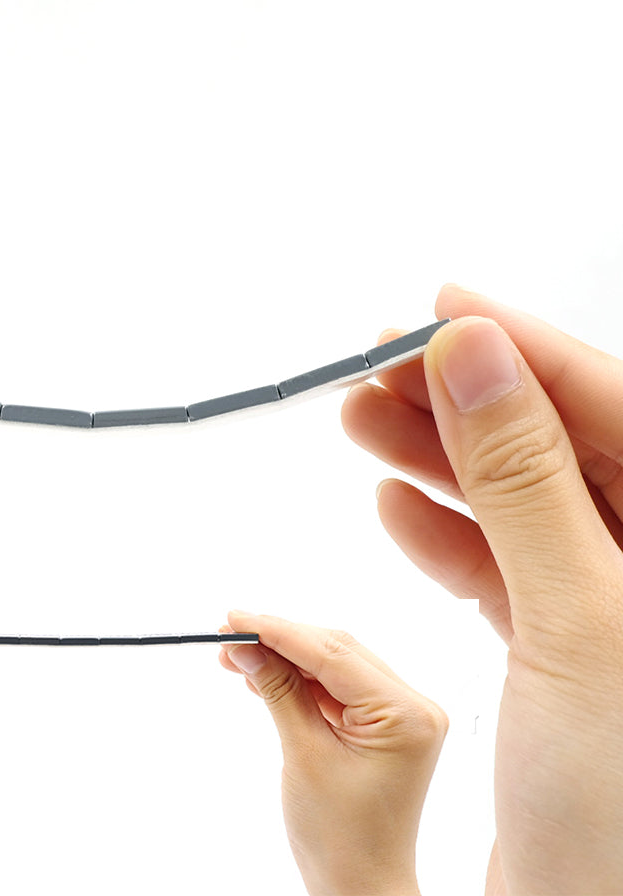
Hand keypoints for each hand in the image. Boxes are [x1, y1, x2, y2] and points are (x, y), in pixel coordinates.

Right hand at [221, 611, 445, 895]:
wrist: (360, 887)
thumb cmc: (339, 835)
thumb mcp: (303, 754)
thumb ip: (277, 690)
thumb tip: (244, 645)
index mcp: (406, 713)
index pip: (333, 653)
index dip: (279, 630)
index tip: (233, 618)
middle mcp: (411, 706)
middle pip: (334, 651)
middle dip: (278, 640)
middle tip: (227, 633)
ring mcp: (399, 715)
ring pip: (331, 665)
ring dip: (283, 659)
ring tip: (234, 655)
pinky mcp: (381, 725)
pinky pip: (334, 688)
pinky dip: (297, 680)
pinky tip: (260, 675)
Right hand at [342, 286, 622, 892]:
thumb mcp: (579, 620)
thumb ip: (524, 479)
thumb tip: (474, 356)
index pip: (614, 407)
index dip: (524, 347)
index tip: (440, 307)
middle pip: (557, 446)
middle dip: (462, 399)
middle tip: (375, 364)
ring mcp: (609, 607)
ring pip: (518, 500)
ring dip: (435, 459)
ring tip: (358, 422)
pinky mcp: (561, 648)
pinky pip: (500, 565)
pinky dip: (441, 533)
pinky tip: (392, 504)